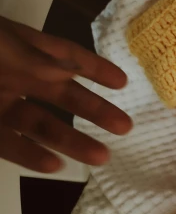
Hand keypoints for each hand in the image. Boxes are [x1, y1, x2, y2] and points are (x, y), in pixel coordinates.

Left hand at [0, 16, 131, 172]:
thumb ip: (35, 59)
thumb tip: (75, 72)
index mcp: (18, 47)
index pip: (65, 54)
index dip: (95, 67)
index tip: (123, 82)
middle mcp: (12, 75)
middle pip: (61, 95)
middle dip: (94, 110)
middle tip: (125, 127)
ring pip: (39, 124)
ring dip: (70, 141)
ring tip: (101, 156)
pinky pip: (7, 144)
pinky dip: (30, 156)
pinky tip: (53, 165)